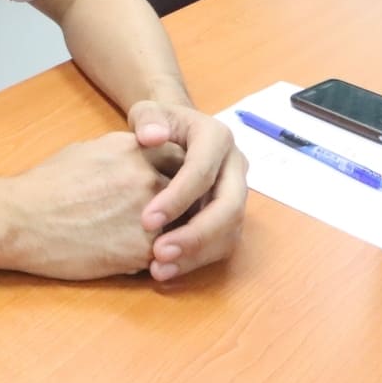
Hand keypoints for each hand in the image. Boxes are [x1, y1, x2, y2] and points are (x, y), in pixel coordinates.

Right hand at [2, 133, 168, 279]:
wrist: (20, 220)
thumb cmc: (45, 186)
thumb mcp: (88, 151)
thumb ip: (123, 154)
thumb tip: (139, 159)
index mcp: (135, 149)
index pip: (182, 160)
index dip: (181, 177)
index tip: (177, 190)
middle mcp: (147, 178)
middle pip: (189, 194)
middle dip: (184, 208)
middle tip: (177, 220)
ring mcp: (148, 214)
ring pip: (182, 227)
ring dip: (175, 235)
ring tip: (158, 242)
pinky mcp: (140, 250)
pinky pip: (165, 255)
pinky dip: (156, 259)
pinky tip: (133, 258)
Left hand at [130, 100, 248, 281]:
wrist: (174, 134)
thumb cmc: (157, 124)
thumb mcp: (148, 112)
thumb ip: (148, 119)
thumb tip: (152, 135)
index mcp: (216, 138)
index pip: (203, 171)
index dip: (177, 197)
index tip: (145, 220)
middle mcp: (235, 167)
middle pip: (229, 207)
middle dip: (195, 235)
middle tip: (159, 253)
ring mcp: (236, 194)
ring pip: (230, 232)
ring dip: (197, 254)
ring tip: (160, 269)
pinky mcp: (229, 217)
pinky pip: (222, 244)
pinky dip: (196, 260)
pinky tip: (167, 270)